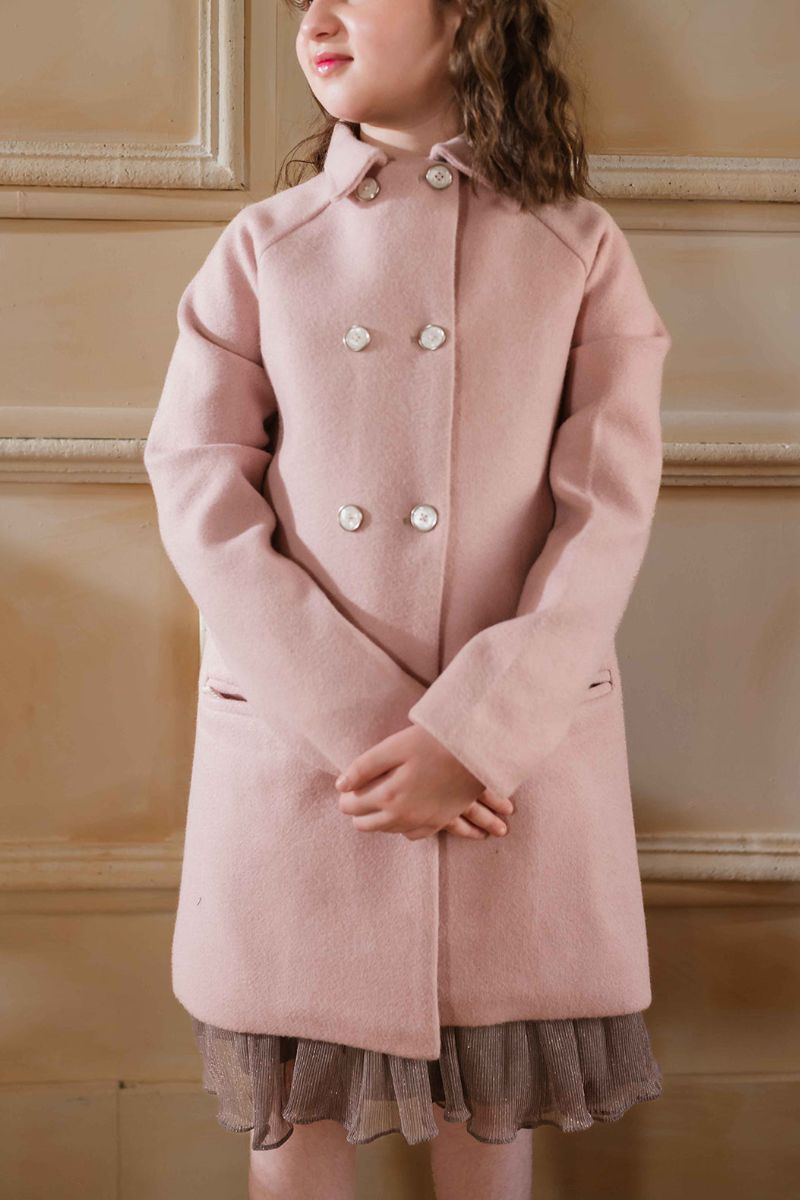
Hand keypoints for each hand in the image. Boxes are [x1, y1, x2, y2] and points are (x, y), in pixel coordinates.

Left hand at [334, 724, 514, 840]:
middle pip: (366, 824)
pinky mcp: (439, 822)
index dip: (346, 796)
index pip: (352, 806)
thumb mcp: (395, 747)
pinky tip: (402, 812)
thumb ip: (364, 767)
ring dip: (379, 818)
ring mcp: (423, 822)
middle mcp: (404, 817)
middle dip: (359, 809)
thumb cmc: (433, 742)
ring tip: (379, 798)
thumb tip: (341, 786)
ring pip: (388, 830)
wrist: (475, 750)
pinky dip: (403, 826)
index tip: (348, 786)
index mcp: (389, 797)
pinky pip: (413, 834)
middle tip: (360, 792)